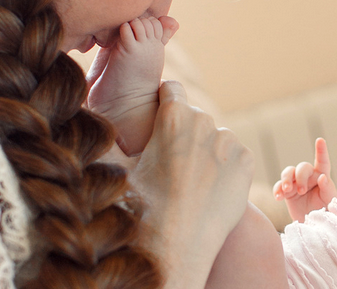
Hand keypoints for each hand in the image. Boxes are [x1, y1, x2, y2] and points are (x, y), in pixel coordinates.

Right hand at [123, 81, 253, 288]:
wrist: (176, 248)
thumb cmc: (141, 208)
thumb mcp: (117, 169)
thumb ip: (108, 138)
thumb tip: (89, 119)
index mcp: (173, 116)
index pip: (171, 88)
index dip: (163, 101)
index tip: (159, 118)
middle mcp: (205, 122)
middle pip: (194, 115)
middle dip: (184, 132)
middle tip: (172, 163)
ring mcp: (230, 142)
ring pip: (215, 137)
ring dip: (205, 150)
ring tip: (189, 182)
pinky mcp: (246, 161)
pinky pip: (234, 155)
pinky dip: (224, 167)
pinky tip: (208, 189)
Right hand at [273, 138, 336, 222]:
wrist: (311, 224)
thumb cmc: (325, 211)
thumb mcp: (330, 202)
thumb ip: (328, 190)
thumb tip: (323, 177)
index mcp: (322, 176)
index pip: (322, 161)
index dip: (321, 151)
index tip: (320, 140)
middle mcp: (309, 177)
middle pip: (302, 167)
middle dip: (300, 177)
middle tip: (301, 191)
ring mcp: (296, 183)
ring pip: (288, 172)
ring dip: (286, 179)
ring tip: (286, 191)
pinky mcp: (286, 192)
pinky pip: (279, 186)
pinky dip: (277, 190)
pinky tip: (278, 197)